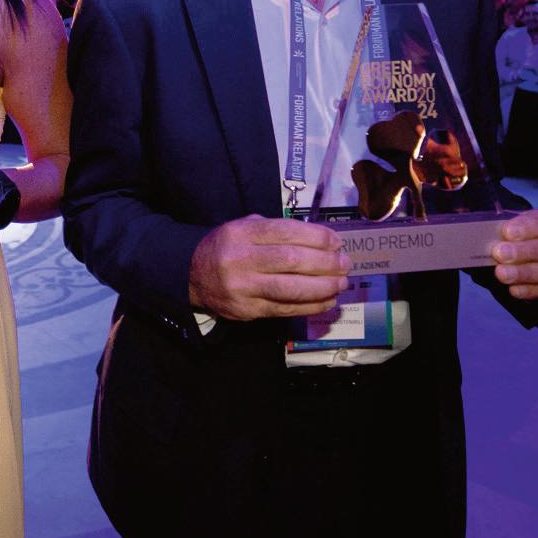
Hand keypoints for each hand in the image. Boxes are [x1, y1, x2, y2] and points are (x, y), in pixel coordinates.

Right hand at [187, 215, 348, 321]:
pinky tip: (327, 300)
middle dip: (325, 263)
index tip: (337, 242)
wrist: (193, 276)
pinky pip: (285, 309)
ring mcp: (243, 287)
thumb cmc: (227, 247)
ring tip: (341, 283)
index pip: (285, 233)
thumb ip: (275, 231)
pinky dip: (311, 306)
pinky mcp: (247, 310)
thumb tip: (320, 241)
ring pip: (291, 289)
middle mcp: (241, 259)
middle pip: (292, 261)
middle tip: (345, 263)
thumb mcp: (243, 228)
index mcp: (241, 233)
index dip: (316, 237)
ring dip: (323, 287)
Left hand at [493, 205, 537, 300]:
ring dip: (528, 274)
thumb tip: (495, 235)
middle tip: (500, 254)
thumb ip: (518, 227)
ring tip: (503, 274)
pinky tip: (515, 289)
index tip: (508, 232)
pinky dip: (534, 291)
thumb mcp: (532, 222)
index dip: (532, 226)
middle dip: (527, 252)